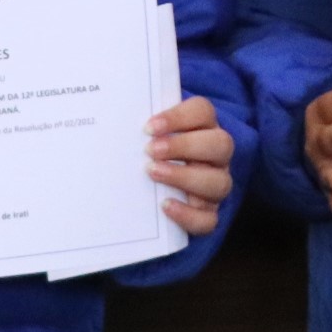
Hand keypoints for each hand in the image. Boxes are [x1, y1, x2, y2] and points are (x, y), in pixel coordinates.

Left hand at [147, 97, 234, 236]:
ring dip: (185, 177)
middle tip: (150, 150)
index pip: (203, 112)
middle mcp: (216, 155)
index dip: (179, 117)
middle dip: (184, 146)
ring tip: (153, 174)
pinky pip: (209, 219)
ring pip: (220, 183)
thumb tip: (110, 124)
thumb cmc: (148, 154)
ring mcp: (216, 185)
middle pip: (220, 144)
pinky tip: (165, 205)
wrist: (150, 192)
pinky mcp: (209, 213)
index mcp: (203, 127)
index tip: (148, 127)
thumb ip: (136, 128)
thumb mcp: (146, 137)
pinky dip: (188, 214)